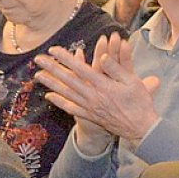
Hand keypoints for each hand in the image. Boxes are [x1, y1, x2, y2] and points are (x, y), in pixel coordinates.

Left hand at [35, 33, 159, 148]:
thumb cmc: (140, 103)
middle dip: (52, 68)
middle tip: (38, 59)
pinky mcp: (90, 116)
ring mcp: (90, 107)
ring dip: (51, 84)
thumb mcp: (133, 82)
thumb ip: (116, 69)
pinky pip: (71, 108)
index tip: (54, 50)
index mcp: (104, 86)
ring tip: (37, 75)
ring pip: (66, 93)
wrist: (141, 128)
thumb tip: (102, 58)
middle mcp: (93, 96)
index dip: (66, 58)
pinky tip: (49, 96)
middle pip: (68, 80)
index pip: (81, 69)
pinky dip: (59, 102)